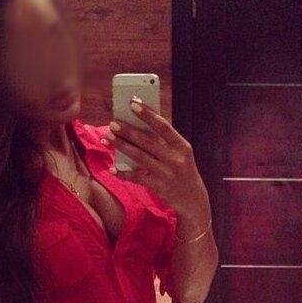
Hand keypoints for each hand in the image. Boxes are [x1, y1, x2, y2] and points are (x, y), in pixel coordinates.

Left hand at [106, 98, 210, 224]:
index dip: (147, 114)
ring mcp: (167, 174)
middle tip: (112, 123)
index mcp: (182, 146)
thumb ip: (164, 141)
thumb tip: (138, 125)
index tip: (133, 104)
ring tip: (108, 137)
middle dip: (128, 131)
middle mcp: (175, 159)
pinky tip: (113, 169)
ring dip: (122, 146)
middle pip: (147, 141)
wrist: (193, 198)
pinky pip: (138, 178)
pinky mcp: (160, 187)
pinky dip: (124, 173)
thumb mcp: (180, 154)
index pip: (163, 126)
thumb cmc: (182, 170)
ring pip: (140, 157)